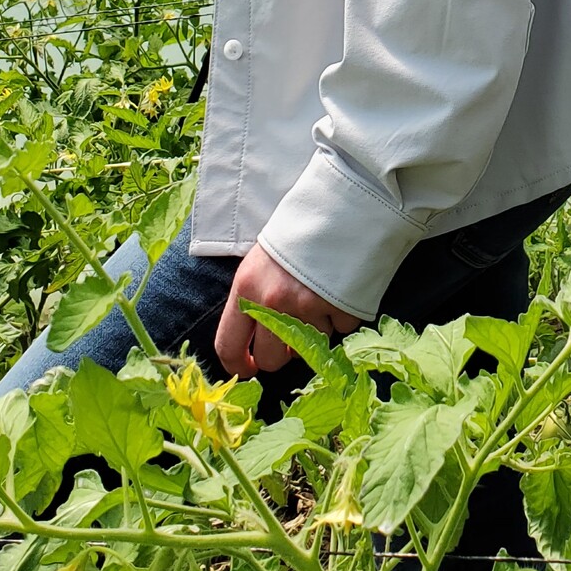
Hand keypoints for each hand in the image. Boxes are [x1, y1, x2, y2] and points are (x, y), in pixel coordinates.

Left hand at [215, 242, 360, 377]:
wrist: (341, 203)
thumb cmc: (297, 230)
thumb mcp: (261, 261)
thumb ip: (255, 300)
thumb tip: (259, 341)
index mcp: (247, 289)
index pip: (228, 345)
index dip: (238, 364)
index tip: (250, 367)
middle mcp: (273, 302)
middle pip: (271, 360)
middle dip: (282, 354)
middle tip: (291, 336)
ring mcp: (308, 307)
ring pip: (309, 347)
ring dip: (315, 330)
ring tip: (320, 297)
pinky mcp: (340, 308)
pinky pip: (340, 331)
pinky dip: (341, 317)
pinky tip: (340, 290)